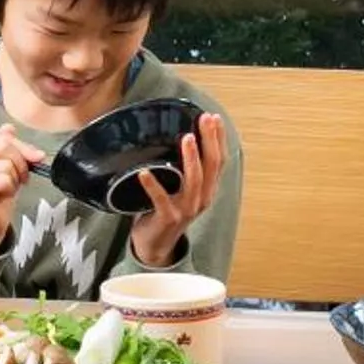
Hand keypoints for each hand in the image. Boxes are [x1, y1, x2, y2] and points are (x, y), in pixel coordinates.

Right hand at [0, 128, 47, 255]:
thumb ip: (9, 144)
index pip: (4, 138)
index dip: (23, 149)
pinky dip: (8, 190)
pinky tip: (0, 196)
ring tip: (5, 189)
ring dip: (14, 181)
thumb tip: (11, 128)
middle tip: (18, 179)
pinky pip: (3, 181)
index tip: (33, 160)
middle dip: (20, 164)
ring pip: (6, 166)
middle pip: (5, 148)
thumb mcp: (5, 163)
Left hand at [128, 112, 230, 268]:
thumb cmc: (166, 212)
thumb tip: (178, 136)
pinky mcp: (168, 217)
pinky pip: (161, 199)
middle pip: (211, 167)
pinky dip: (152, 185)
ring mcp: (186, 209)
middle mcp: (202, 199)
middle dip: (210, 141)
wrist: (156, 245)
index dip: (219, 139)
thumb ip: (184, 170)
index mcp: (207, 190)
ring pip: (194, 181)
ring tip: (186, 138)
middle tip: (204, 120)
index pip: (219, 161)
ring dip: (190, 158)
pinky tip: (143, 172)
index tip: (214, 118)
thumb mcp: (182, 190)